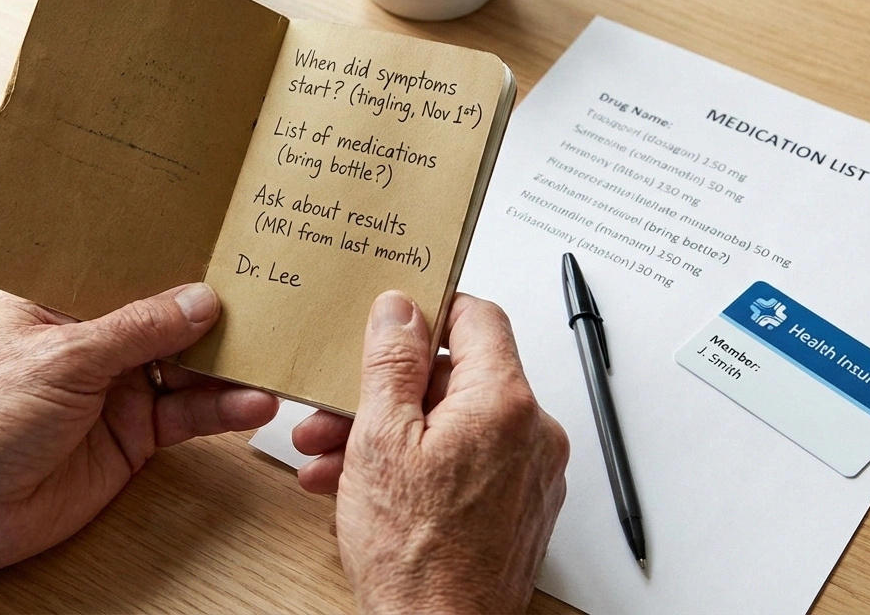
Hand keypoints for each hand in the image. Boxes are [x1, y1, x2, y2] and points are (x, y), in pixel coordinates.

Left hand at [0, 284, 278, 573]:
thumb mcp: (66, 356)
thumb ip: (138, 329)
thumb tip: (200, 302)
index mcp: (64, 301)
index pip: (128, 268)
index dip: (173, 256)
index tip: (224, 241)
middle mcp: (96, 340)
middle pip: (168, 318)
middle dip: (215, 311)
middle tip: (269, 299)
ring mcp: (119, 388)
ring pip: (188, 368)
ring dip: (229, 366)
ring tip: (271, 359)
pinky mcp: (137, 434)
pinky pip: (189, 416)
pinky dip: (223, 411)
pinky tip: (251, 405)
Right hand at [292, 292, 568, 613]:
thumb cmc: (417, 558)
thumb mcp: (381, 440)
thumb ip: (392, 364)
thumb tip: (400, 310)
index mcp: (505, 403)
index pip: (479, 317)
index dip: (430, 311)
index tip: (393, 321)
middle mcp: (533, 434)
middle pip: (457, 379)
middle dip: (387, 392)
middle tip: (337, 411)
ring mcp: (530, 475)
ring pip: (455, 426)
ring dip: (392, 434)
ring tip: (336, 461)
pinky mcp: (519, 508)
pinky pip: (467, 463)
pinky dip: (419, 466)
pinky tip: (367, 489)